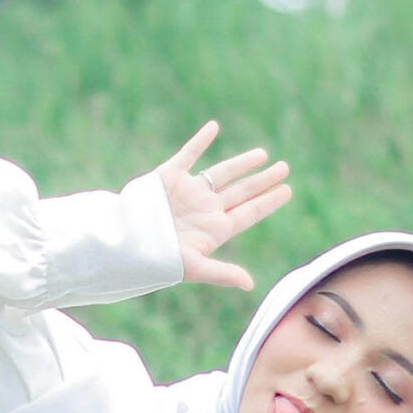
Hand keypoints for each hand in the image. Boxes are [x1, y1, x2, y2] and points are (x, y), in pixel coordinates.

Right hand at [157, 120, 291, 289]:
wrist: (125, 240)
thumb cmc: (158, 259)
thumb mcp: (193, 267)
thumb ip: (222, 273)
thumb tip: (250, 285)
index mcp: (214, 229)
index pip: (249, 212)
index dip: (268, 201)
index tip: (288, 190)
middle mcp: (205, 209)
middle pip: (242, 191)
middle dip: (263, 180)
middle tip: (284, 168)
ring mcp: (189, 192)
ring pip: (222, 173)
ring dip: (242, 163)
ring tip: (262, 154)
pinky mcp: (169, 176)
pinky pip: (189, 154)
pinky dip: (201, 140)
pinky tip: (214, 127)